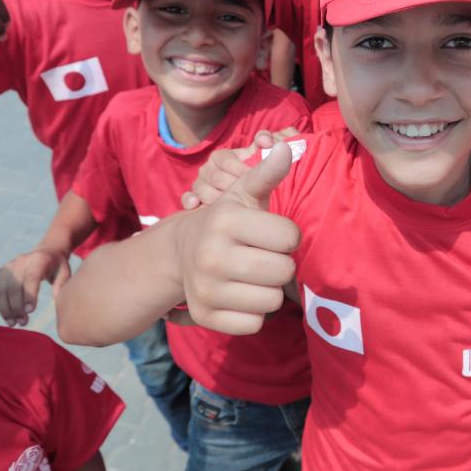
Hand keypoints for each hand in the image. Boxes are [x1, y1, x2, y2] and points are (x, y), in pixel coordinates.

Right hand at [0, 249, 70, 326]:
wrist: (45, 252)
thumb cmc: (57, 266)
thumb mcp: (65, 271)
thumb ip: (62, 283)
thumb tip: (56, 297)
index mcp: (38, 260)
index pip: (31, 277)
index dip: (29, 294)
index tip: (30, 311)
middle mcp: (20, 262)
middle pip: (13, 286)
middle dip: (16, 307)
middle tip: (23, 323)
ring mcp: (7, 268)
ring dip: (3, 309)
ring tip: (12, 323)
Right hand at [180, 142, 298, 334]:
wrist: (180, 254)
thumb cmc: (226, 222)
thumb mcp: (241, 194)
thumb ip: (265, 173)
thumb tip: (286, 147)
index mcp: (225, 220)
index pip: (289, 237)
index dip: (286, 235)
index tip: (270, 232)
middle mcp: (211, 255)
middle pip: (283, 271)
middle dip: (280, 263)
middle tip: (262, 255)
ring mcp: (206, 289)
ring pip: (272, 300)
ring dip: (269, 289)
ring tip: (252, 275)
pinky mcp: (206, 317)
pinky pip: (256, 323)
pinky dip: (254, 313)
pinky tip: (241, 295)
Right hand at [182, 127, 299, 210]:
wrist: (246, 208)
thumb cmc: (255, 182)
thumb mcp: (261, 163)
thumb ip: (265, 144)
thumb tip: (265, 139)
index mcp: (221, 157)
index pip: (227, 161)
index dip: (241, 171)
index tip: (254, 180)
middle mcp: (207, 168)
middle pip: (216, 177)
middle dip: (233, 188)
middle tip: (247, 197)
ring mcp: (199, 184)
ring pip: (202, 189)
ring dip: (217, 198)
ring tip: (233, 206)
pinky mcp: (192, 199)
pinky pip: (187, 198)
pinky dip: (191, 200)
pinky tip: (197, 204)